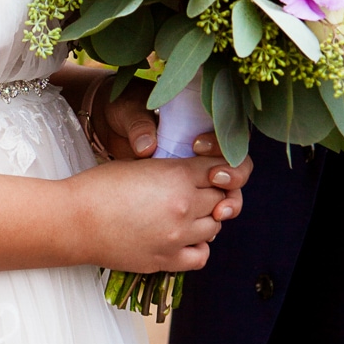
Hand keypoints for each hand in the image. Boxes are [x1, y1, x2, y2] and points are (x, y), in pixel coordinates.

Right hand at [68, 154, 248, 273]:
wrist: (75, 221)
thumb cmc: (100, 187)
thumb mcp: (141, 164)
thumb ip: (173, 169)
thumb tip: (195, 176)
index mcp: (178, 176)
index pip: (221, 170)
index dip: (216, 171)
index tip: (207, 174)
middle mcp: (184, 206)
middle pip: (221, 199)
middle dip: (211, 195)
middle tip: (194, 193)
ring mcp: (177, 236)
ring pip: (215, 227)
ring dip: (205, 219)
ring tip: (186, 215)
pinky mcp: (167, 259)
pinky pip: (201, 255)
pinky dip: (198, 246)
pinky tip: (183, 239)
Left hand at [89, 74, 251, 221]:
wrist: (107, 130)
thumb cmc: (123, 114)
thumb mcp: (128, 112)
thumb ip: (139, 127)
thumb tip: (147, 147)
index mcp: (199, 126)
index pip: (228, 137)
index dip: (220, 145)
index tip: (196, 145)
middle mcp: (203, 154)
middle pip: (236, 171)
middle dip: (233, 177)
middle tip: (216, 179)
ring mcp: (194, 179)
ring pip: (226, 197)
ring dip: (227, 204)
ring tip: (219, 212)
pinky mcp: (182, 199)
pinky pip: (205, 217)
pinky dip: (208, 225)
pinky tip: (199, 231)